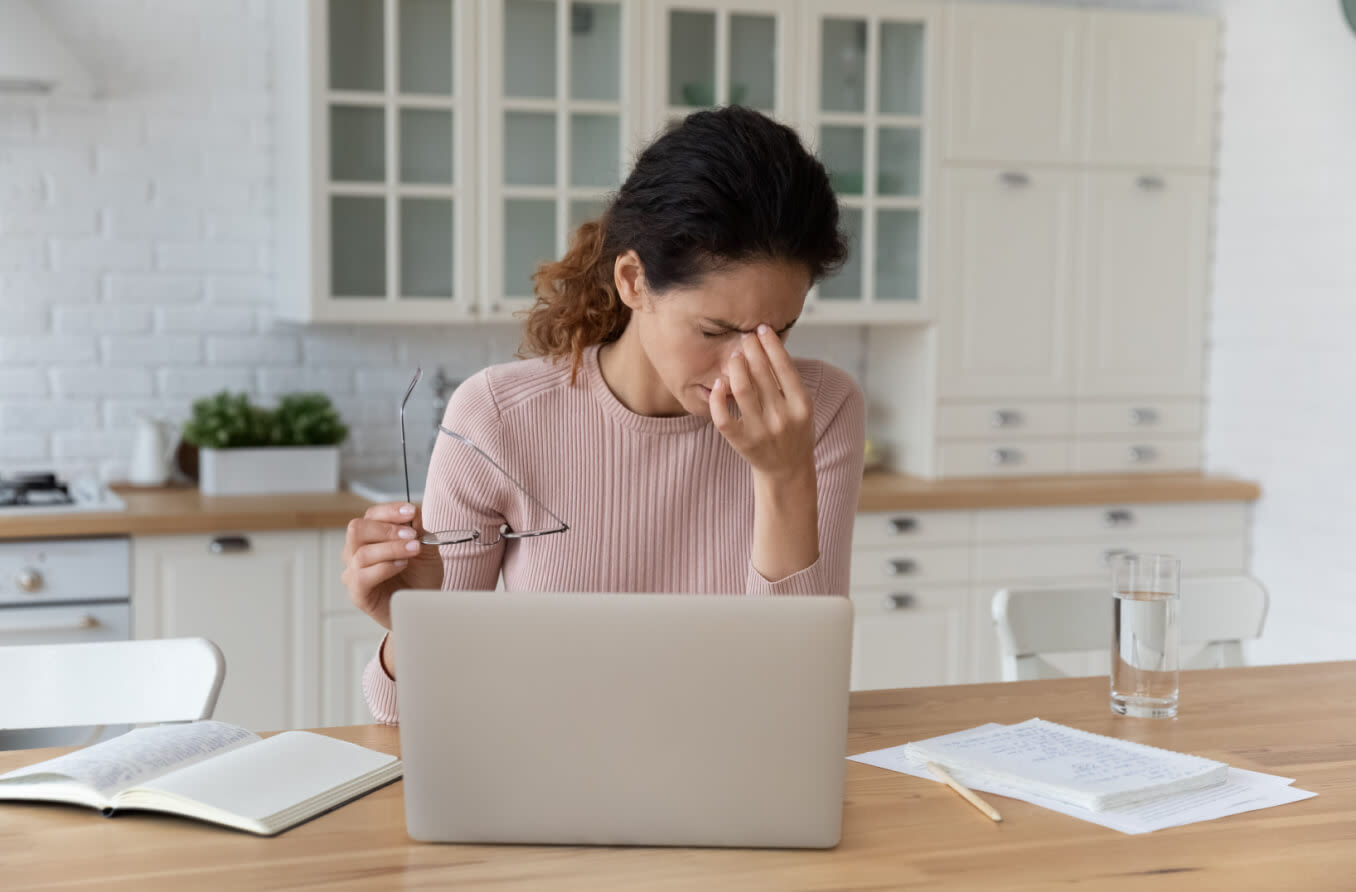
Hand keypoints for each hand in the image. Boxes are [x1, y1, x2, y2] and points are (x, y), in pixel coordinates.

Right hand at [342, 502, 443, 629]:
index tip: (411, 512)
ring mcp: (354, 572)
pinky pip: (362, 576)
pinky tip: (401, 565)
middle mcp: (356, 551)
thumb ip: (418, 529)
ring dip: (392, 548)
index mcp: (370, 536)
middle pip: (357, 528)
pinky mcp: (357, 593)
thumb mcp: (425, 548)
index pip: (371, 515)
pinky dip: (385, 567)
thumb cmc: (420, 577)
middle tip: (411, 535)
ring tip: (413, 550)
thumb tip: (413, 512)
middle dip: (387, 529)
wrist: (424, 606)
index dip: (390, 511)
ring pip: (362, 552)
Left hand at [710, 324, 814, 480]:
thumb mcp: (801, 406)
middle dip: (751, 349)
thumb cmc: (793, 429)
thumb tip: (767, 342)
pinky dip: (717, 397)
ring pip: (742, 389)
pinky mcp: (741, 442)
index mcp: (802, 405)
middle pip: (761, 373)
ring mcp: (761, 431)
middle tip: (745, 336)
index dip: (771, 344)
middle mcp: (782, 417)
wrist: (788, 469)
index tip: (762, 328)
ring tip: (735, 356)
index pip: (785, 367)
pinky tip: (719, 383)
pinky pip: (723, 415)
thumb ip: (787, 380)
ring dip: (736, 367)